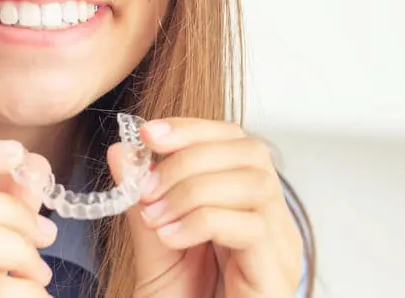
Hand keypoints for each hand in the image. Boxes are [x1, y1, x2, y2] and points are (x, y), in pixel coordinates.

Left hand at [108, 118, 304, 297]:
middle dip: (191, 156)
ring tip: (155, 216)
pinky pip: (251, 226)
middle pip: (252, 152)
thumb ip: (142, 200)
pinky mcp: (277, 275)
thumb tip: (123, 150)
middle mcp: (274, 221)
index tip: (148, 133)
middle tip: (146, 186)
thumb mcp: (153, 247)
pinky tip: (171, 237)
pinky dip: (204, 220)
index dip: (194, 128)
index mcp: (247, 205)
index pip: (235, 141)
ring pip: (255, 183)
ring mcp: (281, 248)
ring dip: (193, 189)